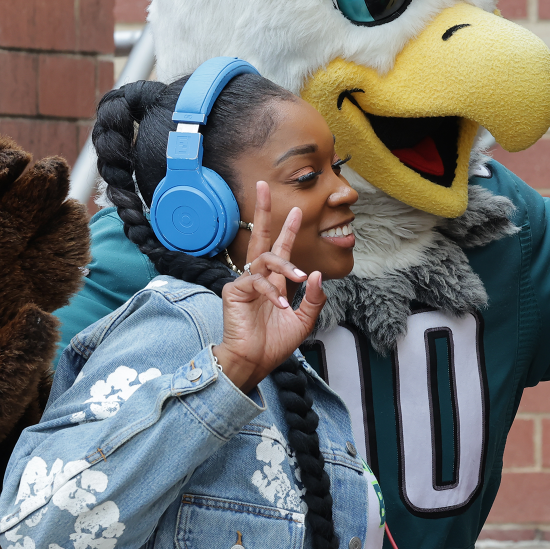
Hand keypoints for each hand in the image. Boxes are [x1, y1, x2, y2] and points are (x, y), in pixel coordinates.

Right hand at [212, 181, 325, 391]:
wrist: (254, 362)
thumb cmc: (273, 344)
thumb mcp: (303, 320)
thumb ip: (312, 298)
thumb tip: (315, 273)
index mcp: (274, 282)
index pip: (280, 249)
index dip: (287, 230)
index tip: (294, 211)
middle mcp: (258, 278)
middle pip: (260, 237)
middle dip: (264, 212)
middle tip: (264, 186)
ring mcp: (245, 283)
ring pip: (265, 258)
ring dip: (286, 264)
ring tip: (300, 277)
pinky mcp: (234, 291)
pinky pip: (256, 281)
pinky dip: (271, 291)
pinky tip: (280, 305)